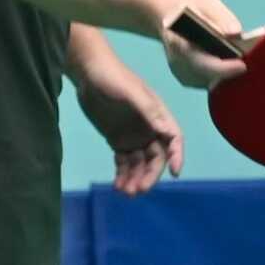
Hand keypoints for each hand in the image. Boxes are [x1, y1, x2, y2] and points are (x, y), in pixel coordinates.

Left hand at [74, 58, 186, 195]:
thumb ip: (149, 112)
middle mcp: (150, 129)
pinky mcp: (118, 141)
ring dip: (135, 179)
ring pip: (140, 164)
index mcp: (158, 116)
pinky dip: (122, 175)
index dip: (176, 156)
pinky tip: (117, 186)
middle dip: (149, 175)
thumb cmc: (112, 76)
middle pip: (156, 158)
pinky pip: (124, 163)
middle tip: (138, 189)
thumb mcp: (130, 92)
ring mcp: (134, 136)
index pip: (173, 139)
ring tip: (125, 192)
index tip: (174, 173)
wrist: (87, 72)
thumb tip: (167, 132)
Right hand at [153, 0, 250, 89]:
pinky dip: (223, 76)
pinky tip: (233, 65)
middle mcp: (177, 62)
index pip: (202, 63)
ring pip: (211, 83)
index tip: (243, 65)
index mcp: (178, 42)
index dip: (224, 68)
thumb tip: (236, 33)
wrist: (169, 12)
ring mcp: (182, 73)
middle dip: (230, 72)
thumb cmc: (191, 6)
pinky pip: (210, 83)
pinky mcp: (189, 79)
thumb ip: (221, 17)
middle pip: (208, 77)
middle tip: (248, 64)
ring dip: (228, 75)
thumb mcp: (205, 2)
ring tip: (241, 62)